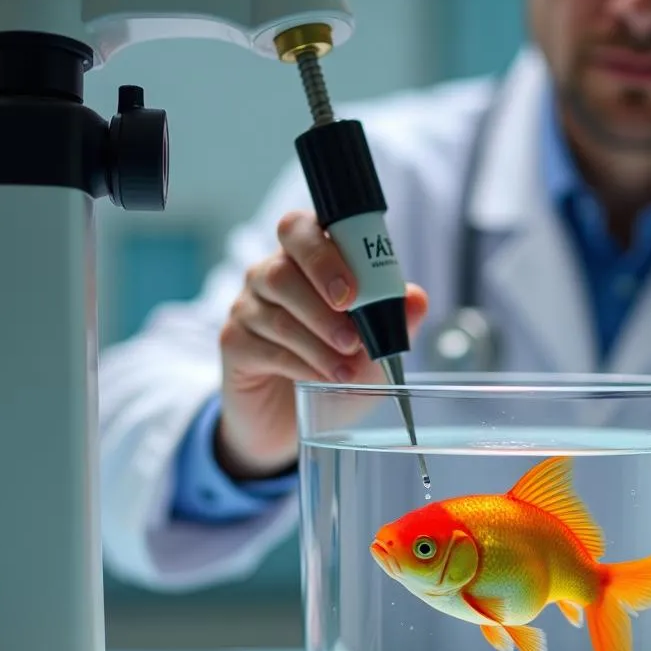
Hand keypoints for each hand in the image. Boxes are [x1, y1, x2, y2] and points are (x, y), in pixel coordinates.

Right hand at [215, 210, 428, 479]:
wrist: (291, 422)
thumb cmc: (332, 371)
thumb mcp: (374, 350)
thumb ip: (394, 321)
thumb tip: (417, 298)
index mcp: (305, 261)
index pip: (302, 228)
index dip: (327, 252)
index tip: (355, 291)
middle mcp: (270, 274)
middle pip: (284, 264)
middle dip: (322, 292)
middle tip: (352, 330)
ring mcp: (247, 306)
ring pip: (279, 308)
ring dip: (320, 339)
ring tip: (348, 367)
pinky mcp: (234, 341)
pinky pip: (266, 345)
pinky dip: (301, 363)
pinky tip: (322, 379)